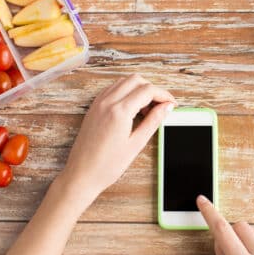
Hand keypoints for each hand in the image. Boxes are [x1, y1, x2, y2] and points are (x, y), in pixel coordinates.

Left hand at [61, 75, 175, 196]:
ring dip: (139, 89)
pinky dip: (126, 92)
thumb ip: (153, 121)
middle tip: (161, 106)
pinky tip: (132, 108)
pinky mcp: (94, 107)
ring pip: (124, 81)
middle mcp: (107, 102)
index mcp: (119, 111)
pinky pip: (112, 89)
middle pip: (136, 80)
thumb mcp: (136, 144)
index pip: (147, 90)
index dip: (164, 95)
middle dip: (152, 89)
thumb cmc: (106, 165)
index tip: (171, 104)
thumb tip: (167, 107)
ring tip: (147, 109)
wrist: (82, 174)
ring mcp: (98, 103)